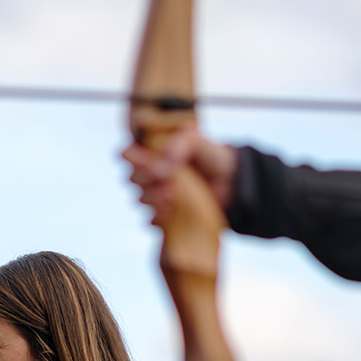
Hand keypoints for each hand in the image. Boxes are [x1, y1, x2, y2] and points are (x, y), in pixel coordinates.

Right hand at [123, 125, 237, 223]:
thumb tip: (159, 168)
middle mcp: (152, 174)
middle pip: (132, 179)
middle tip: (165, 179)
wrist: (232, 182)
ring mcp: (158, 195)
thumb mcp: (195, 141)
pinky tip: (169, 212)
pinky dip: (157, 217)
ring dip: (153, 198)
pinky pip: (151, 219)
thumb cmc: (212, 157)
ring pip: (140, 199)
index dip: (131, 159)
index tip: (144, 161)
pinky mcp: (166, 214)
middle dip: (145, 180)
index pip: (128, 155)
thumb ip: (177, 146)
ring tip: (172, 196)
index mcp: (154, 153)